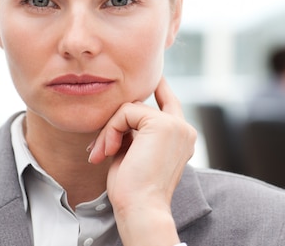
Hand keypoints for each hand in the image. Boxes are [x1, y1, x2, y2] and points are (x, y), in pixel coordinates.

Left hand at [87, 77, 196, 245]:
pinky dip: (111, 130)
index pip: (170, 102)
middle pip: (141, 106)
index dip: (159, 87)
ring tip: (103, 154)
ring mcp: (176, 125)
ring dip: (110, 130)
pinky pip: (126, 112)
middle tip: (100, 150)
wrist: (140, 207)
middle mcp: (184, 129)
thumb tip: (122, 112)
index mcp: (182, 138)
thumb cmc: (133, 189)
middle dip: (115, 124)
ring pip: (130, 108)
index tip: (153, 76)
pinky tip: (109, 151)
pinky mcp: (163, 123)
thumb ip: (135, 131)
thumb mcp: (135, 153)